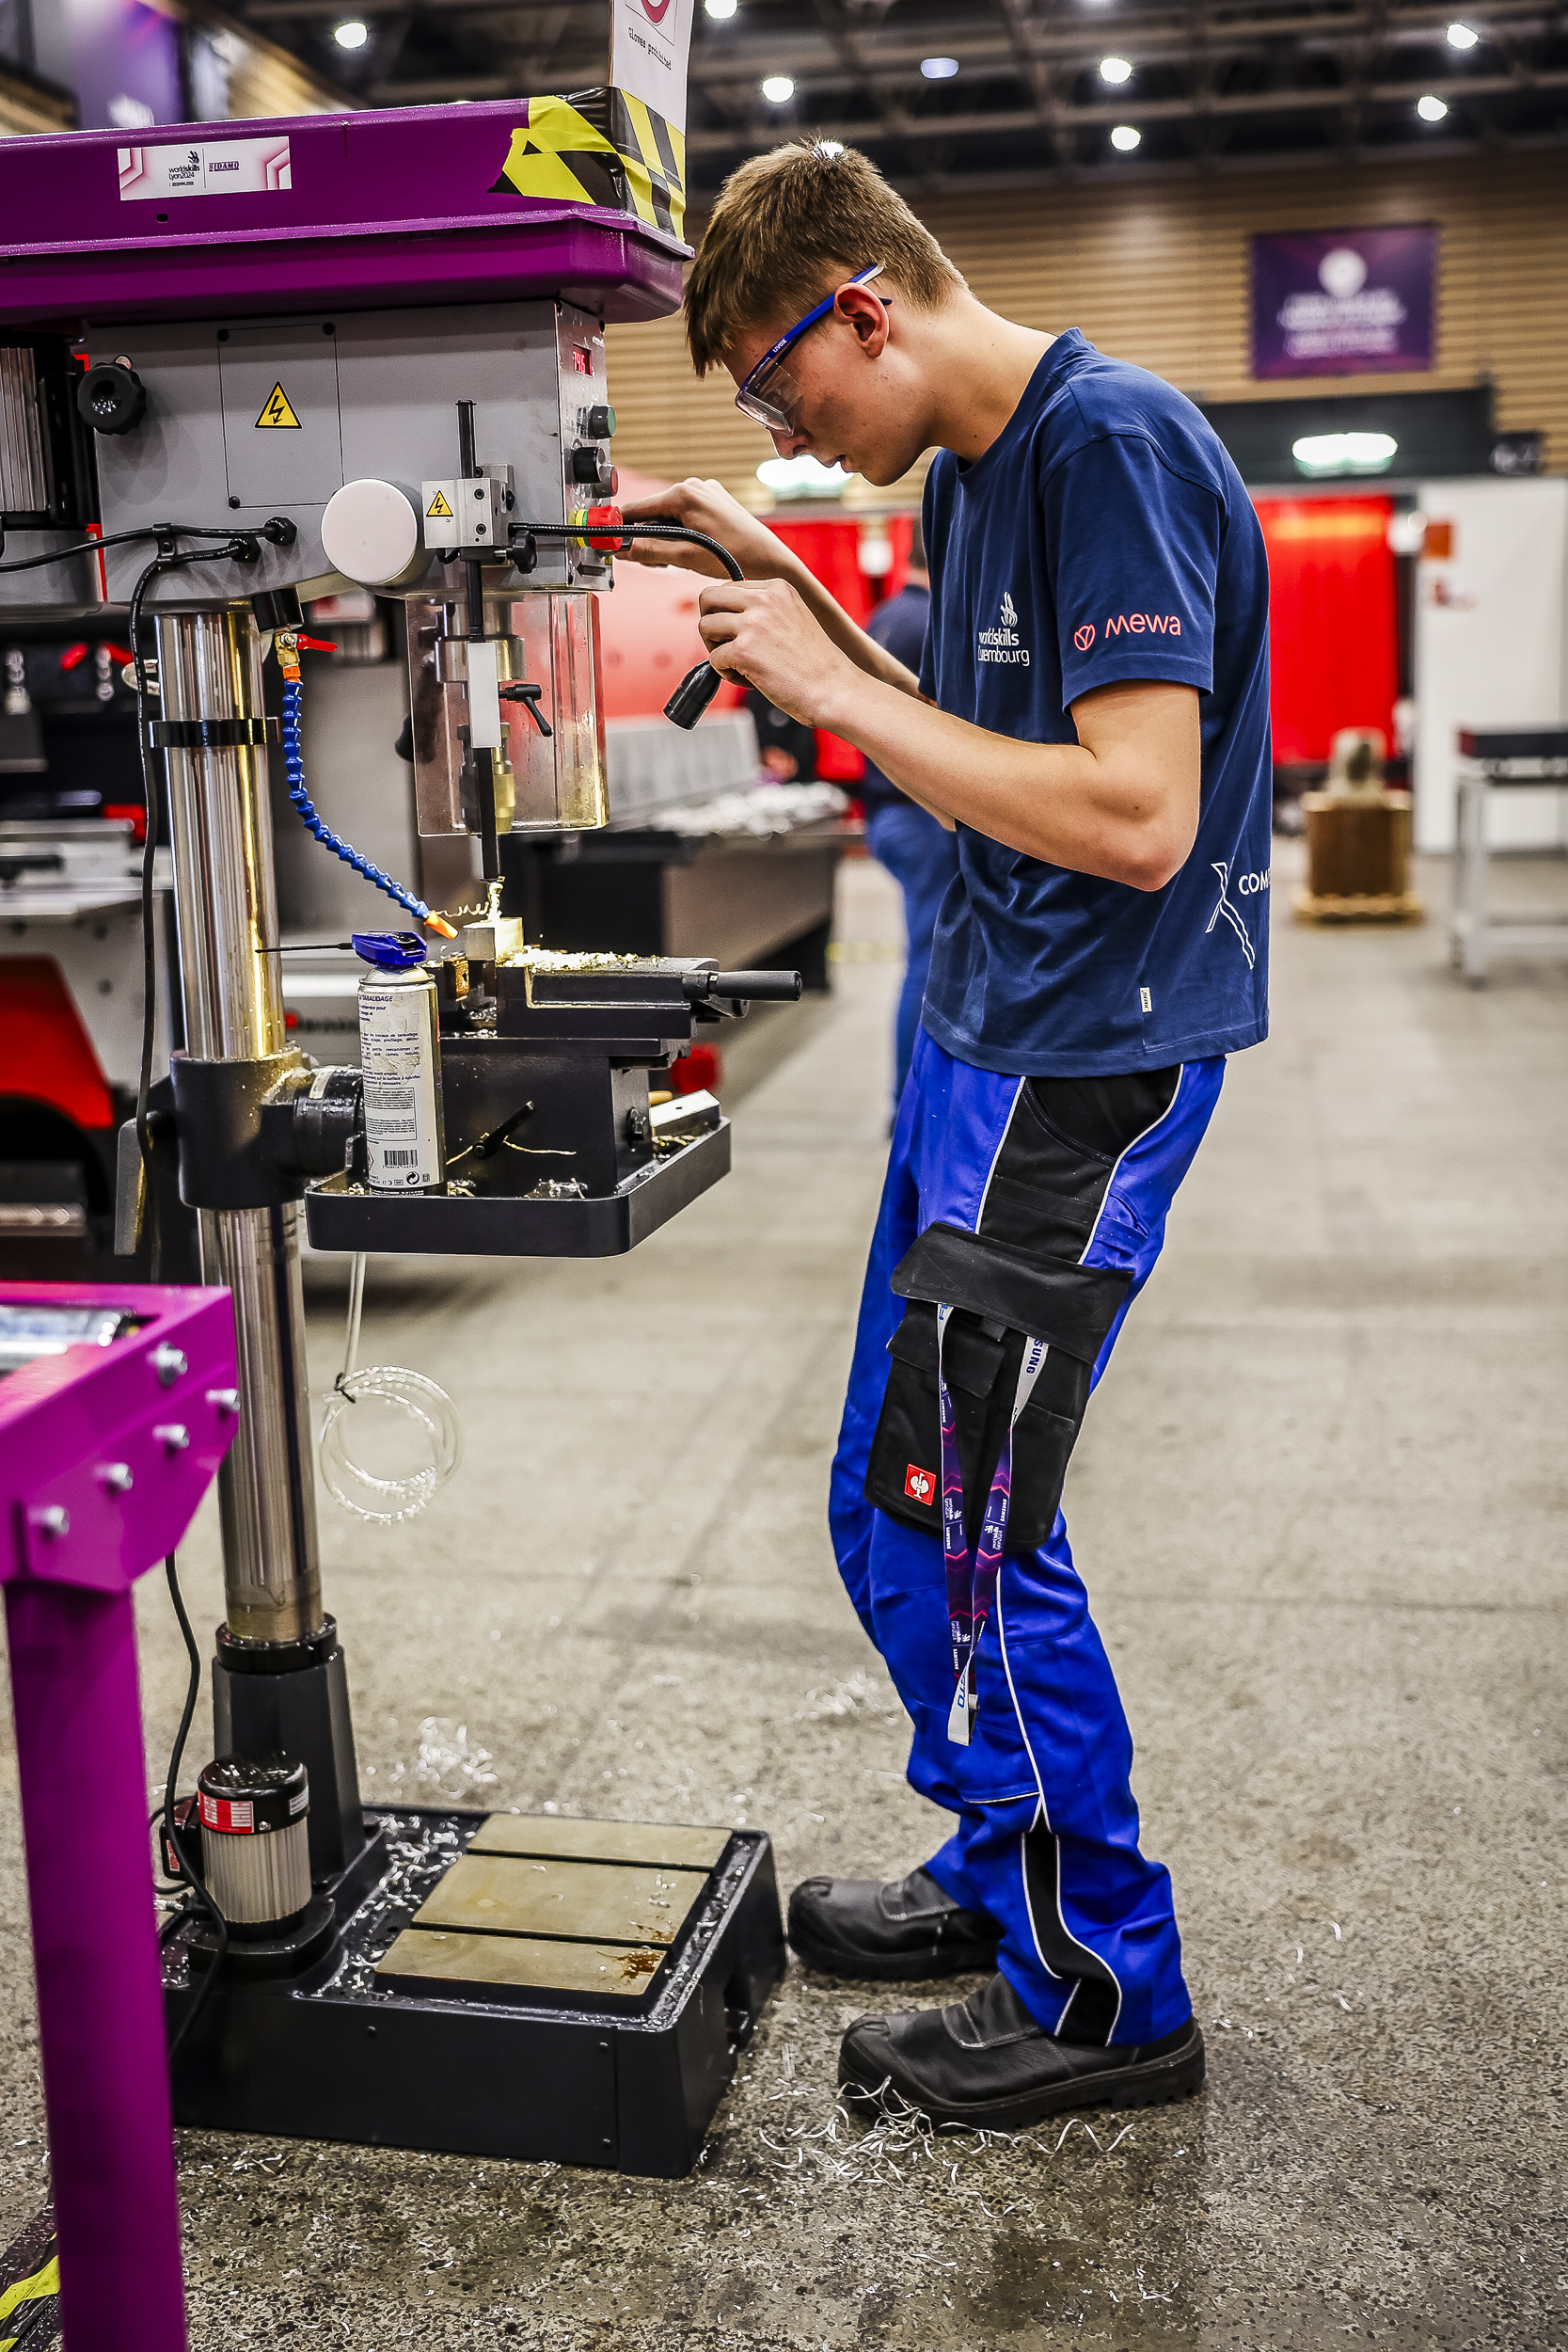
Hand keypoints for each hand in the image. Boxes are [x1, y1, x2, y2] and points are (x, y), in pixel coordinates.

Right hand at [617, 477, 789, 582]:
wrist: (769, 559)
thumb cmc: (735, 556)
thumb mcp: (685, 557)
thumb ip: (650, 552)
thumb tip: (623, 550)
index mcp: (683, 493)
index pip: (637, 508)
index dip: (622, 527)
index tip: (609, 541)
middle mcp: (693, 485)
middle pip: (653, 513)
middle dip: (649, 537)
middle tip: (656, 563)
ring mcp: (705, 491)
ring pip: (669, 516)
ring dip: (665, 537)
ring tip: (679, 558)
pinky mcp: (714, 500)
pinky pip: (685, 515)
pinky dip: (681, 532)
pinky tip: (692, 549)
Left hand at [697, 577, 855, 726]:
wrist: (836, 690)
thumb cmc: (816, 665)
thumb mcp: (793, 618)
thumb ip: (764, 610)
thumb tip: (726, 616)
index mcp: (777, 588)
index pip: (728, 588)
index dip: (727, 615)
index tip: (743, 635)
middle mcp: (764, 598)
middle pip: (708, 599)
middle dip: (711, 625)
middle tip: (728, 647)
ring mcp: (753, 623)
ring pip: (705, 627)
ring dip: (716, 650)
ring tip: (741, 665)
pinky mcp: (744, 651)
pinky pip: (713, 660)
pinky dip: (726, 674)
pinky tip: (751, 679)